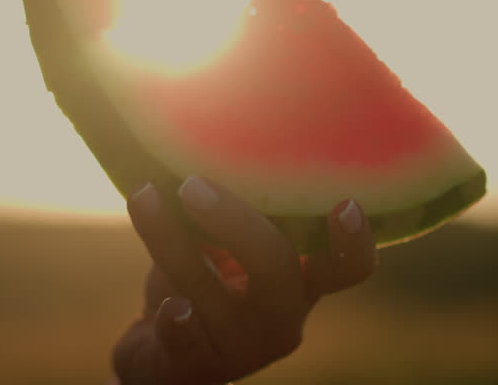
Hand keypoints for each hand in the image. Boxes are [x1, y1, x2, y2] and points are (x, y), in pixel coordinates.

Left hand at [113, 177, 375, 384]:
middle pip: (276, 268)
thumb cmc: (205, 282)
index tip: (346, 203)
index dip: (355, 241)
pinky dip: (178, 320)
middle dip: (236, 221)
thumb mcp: (229, 247)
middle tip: (192, 185)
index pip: (347, 268)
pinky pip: (186, 341)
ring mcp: (239, 346)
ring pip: (209, 291)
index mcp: (301, 282)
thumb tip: (213, 135)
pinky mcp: (194, 365)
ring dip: (170, 240)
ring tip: (143, 196)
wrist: (162, 356)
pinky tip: (168, 306)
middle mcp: (280, 317)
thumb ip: (237, 209)